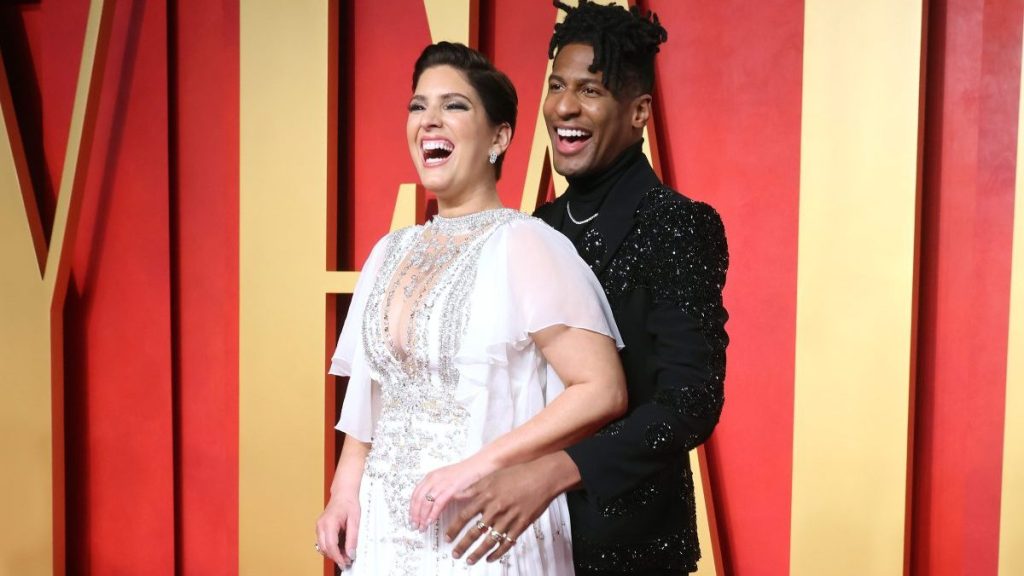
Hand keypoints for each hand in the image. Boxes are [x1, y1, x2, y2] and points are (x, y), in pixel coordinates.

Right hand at [315, 494, 359, 569]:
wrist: (343, 493)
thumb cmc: (349, 503)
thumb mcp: (355, 521)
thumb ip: (352, 538)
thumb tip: (351, 553)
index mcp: (329, 522)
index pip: (331, 545)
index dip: (338, 557)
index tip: (345, 562)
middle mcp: (321, 525)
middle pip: (325, 548)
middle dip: (335, 557)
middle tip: (347, 560)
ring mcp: (319, 526)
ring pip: (322, 547)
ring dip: (333, 553)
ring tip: (345, 554)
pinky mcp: (320, 528)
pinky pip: (323, 542)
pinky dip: (331, 547)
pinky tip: (340, 547)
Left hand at [410, 455, 497, 530]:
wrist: (479, 466)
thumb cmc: (466, 475)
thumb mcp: (447, 482)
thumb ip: (439, 493)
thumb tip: (432, 509)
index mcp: (431, 476)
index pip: (415, 494)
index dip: (411, 508)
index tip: (411, 518)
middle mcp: (434, 478)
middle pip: (417, 499)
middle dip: (414, 515)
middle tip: (414, 525)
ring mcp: (442, 483)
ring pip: (425, 502)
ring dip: (422, 517)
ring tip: (422, 527)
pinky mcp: (451, 488)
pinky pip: (437, 503)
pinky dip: (432, 514)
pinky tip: (430, 521)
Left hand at [445, 454, 575, 563]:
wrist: (543, 477)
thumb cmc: (518, 474)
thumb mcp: (492, 476)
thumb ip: (473, 488)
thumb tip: (456, 494)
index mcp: (487, 495)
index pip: (465, 515)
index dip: (454, 528)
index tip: (447, 537)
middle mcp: (496, 508)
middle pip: (475, 531)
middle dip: (462, 545)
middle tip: (455, 553)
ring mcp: (509, 518)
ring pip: (489, 541)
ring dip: (477, 553)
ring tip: (469, 560)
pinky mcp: (521, 525)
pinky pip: (507, 543)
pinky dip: (497, 553)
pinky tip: (490, 558)